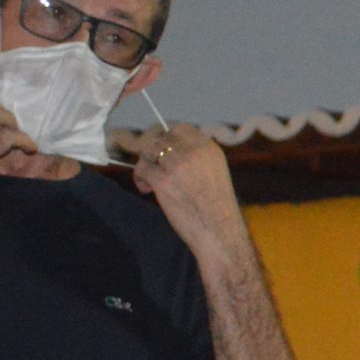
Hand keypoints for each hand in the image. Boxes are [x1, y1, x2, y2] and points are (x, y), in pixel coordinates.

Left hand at [133, 124, 244, 255]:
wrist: (219, 230)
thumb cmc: (218, 206)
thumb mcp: (215, 171)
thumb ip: (196, 157)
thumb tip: (169, 149)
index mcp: (209, 148)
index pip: (180, 128)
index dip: (167, 138)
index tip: (164, 151)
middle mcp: (193, 152)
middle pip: (160, 138)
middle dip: (153, 151)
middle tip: (153, 166)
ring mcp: (177, 165)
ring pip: (148, 150)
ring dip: (144, 163)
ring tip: (149, 180)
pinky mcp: (163, 181)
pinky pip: (142, 169)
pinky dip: (140, 179)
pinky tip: (147, 190)